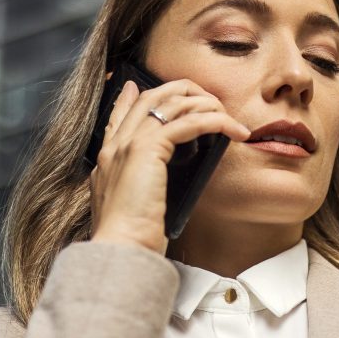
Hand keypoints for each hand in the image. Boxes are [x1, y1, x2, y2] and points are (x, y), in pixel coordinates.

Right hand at [89, 74, 249, 254]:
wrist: (120, 249)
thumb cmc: (130, 240)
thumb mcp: (132, 209)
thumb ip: (139, 189)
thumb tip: (158, 184)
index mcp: (107, 159)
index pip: (118, 116)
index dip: (129, 98)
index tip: (137, 88)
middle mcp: (115, 145)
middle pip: (150, 97)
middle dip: (183, 91)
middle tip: (209, 101)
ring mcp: (129, 144)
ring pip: (171, 103)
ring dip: (205, 104)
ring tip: (229, 118)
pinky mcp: (149, 150)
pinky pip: (189, 122)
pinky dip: (215, 121)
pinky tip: (232, 130)